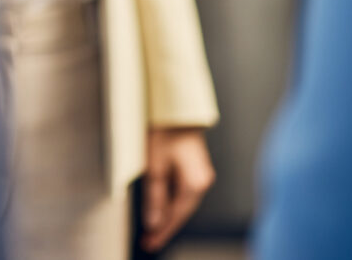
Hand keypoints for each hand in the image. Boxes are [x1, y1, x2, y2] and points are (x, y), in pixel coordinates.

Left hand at [141, 127, 215, 252]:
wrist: (176, 107)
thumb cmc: (165, 131)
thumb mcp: (155, 166)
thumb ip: (154, 196)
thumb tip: (154, 221)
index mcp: (195, 183)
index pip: (176, 216)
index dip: (162, 232)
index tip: (149, 243)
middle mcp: (202, 180)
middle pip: (181, 211)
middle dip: (165, 227)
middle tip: (149, 241)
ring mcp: (200, 173)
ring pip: (182, 202)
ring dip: (168, 215)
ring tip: (153, 228)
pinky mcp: (194, 166)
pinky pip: (183, 191)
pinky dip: (171, 201)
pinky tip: (162, 206)